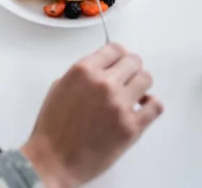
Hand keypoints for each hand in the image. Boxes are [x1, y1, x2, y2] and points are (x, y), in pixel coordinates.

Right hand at [21, 43, 162, 187]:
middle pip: (133, 61)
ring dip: (141, 84)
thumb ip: (84, 73)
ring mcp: (120, 105)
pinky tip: (143, 107)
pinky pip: (155, 106)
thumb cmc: (53, 126)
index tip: (120, 60)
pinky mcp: (131, 127)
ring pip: (146, 79)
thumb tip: (104, 67)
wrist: (54, 160)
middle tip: (127, 76)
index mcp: (84, 70)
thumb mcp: (60, 86)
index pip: (114, 48)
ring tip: (134, 92)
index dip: (118, 54)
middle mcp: (103, 83)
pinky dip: (152, 104)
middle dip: (131, 67)